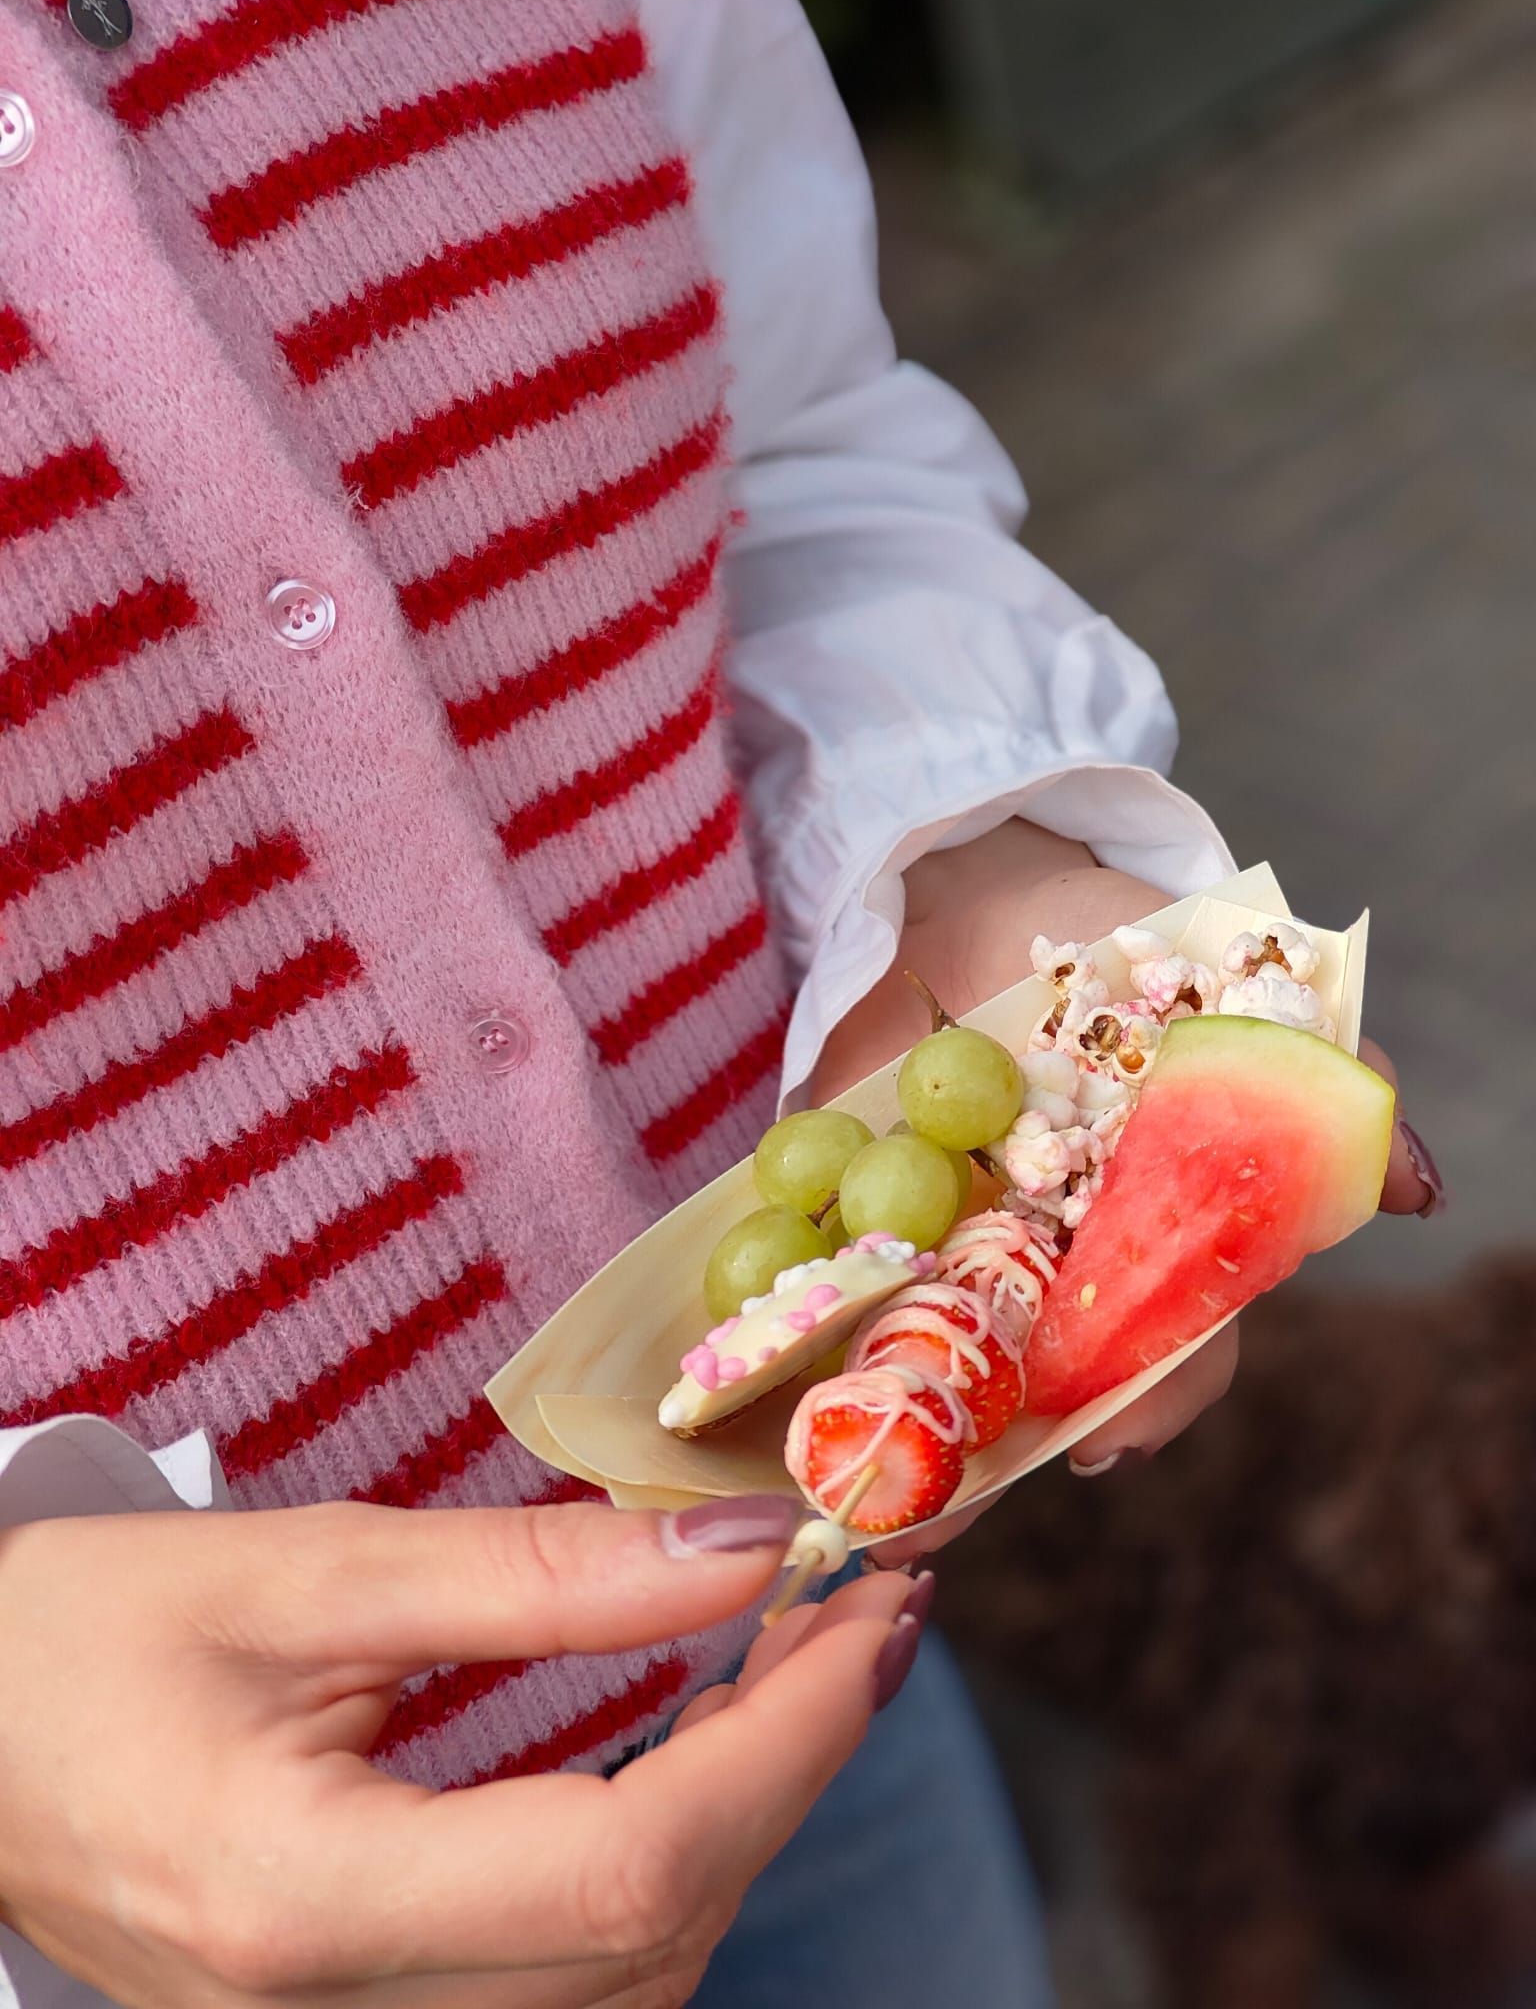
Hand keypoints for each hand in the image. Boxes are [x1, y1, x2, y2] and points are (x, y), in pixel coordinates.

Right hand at [0, 1498, 912, 2007]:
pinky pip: (576, 1986)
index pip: (626, 1873)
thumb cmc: (79, 1640)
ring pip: (631, 1985)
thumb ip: (531, 1574)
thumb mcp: (303, 1569)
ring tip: (799, 1659)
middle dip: (794, 1766)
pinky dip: (673, 1867)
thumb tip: (740, 1551)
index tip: (876, 1603)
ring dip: (747, 1816)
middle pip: (651, 1944)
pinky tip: (702, 1746)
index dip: (785, 1742)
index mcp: (299, 1902)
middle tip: (863, 1605)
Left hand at [811, 821, 1442, 1547]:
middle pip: (1029, 1387)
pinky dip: (785, 1332)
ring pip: (924, 1363)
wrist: (974, 875)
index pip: (1169, 1344)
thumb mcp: (1224, 986)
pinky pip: (821, 1285)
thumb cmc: (1120, 936)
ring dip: (879, 1433)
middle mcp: (1051, 1258)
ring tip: (830, 1494)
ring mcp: (948, 1240)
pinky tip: (743, 1389)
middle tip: (928, 1514)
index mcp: (1149, 1230)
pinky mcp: (851, 1207)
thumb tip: (1420, 1185)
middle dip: (982, 1456)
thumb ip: (1313, 1079)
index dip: (1141, 1397)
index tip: (1101, 1444)